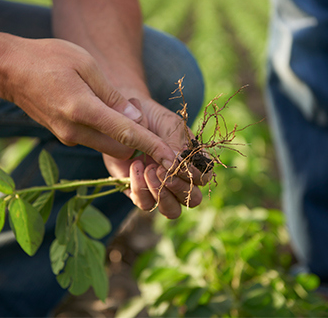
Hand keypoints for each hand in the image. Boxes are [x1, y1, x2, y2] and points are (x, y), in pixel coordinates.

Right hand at [0, 36, 176, 166]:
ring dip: (124, 139)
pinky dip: (108, 134)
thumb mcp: (85, 64)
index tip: (173, 159)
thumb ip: (111, 95)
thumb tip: (135, 121)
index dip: (153, 147)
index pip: (127, 134)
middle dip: (140, 143)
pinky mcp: (64, 136)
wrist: (8, 69)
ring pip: (107, 148)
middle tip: (149, 122)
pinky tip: (109, 114)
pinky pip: (94, 141)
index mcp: (82, 110)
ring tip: (130, 115)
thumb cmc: (48, 58)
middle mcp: (74, 130)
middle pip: (120, 149)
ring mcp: (67, 136)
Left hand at [103, 98, 208, 218]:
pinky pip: (145, 204)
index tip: (178, 160)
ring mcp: (160, 188)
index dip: (194, 174)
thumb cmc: (152, 118)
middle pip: (193, 200)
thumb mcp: (168, 125)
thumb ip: (176, 144)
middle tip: (162, 169)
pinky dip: (140, 189)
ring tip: (149, 169)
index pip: (204, 178)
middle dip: (179, 188)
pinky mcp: (140, 192)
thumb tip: (178, 164)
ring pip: (172, 210)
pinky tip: (134, 166)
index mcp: (193, 162)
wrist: (124, 116)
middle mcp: (180, 179)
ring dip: (162, 194)